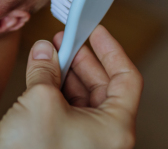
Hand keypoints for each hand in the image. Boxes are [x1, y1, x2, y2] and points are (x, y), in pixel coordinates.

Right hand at [0, 25, 142, 148]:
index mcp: (116, 126)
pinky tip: (41, 79)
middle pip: (105, 86)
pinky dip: (57, 92)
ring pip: (85, 99)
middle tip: (62, 41)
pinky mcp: (69, 146)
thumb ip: (45, 70)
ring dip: (66, 75)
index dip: (111, 50)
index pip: (127, 78)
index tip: (95, 31)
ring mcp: (89, 143)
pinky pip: (70, 112)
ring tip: (46, 57)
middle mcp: (108, 136)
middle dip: (82, 60)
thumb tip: (43, 51)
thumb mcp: (40, 102)